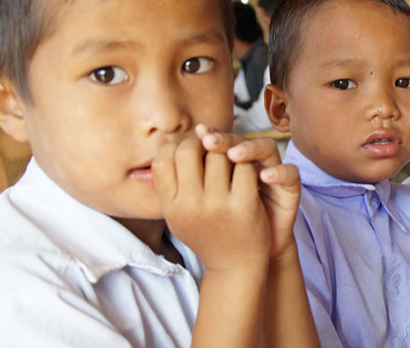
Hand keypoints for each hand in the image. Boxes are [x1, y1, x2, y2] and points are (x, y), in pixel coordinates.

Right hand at [153, 135, 269, 270]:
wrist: (236, 266)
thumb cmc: (207, 234)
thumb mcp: (179, 216)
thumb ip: (170, 185)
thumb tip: (167, 144)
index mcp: (171, 207)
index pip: (162, 159)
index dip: (175, 146)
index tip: (189, 147)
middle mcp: (190, 205)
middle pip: (190, 150)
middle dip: (201, 142)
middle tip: (211, 146)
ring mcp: (218, 205)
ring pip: (220, 154)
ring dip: (226, 151)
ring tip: (229, 159)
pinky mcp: (245, 205)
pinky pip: (244, 167)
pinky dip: (247, 165)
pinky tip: (247, 172)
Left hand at [197, 124, 301, 258]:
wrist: (247, 257)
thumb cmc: (218, 227)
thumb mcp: (201, 203)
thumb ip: (188, 177)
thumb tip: (164, 149)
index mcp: (230, 163)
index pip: (220, 139)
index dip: (208, 136)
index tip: (195, 136)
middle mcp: (253, 162)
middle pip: (241, 139)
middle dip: (224, 139)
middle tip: (208, 140)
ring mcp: (273, 172)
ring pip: (265, 147)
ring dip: (248, 149)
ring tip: (234, 154)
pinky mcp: (290, 187)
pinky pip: (289, 173)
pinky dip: (278, 173)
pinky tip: (265, 176)